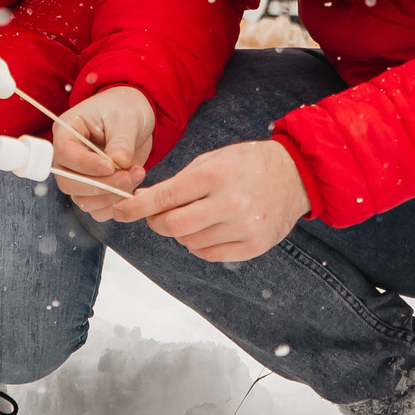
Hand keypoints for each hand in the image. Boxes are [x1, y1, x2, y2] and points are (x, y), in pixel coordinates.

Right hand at [53, 86, 154, 219]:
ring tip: (137, 174)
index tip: (112, 166)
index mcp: (66, 132)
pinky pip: (97, 210)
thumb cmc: (124, 110)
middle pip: (69, 183)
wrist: (134, 117)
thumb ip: (121, 142)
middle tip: (129, 175)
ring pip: (83, 200)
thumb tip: (119, 163)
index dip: (86, 165)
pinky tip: (132, 186)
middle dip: (101, 185)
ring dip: (112, 195)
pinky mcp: (93, 190)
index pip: (65, 154)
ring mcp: (79, 176)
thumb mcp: (126, 119)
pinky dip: (115, 204)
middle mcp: (67, 157)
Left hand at [109, 139, 308, 261]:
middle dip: (157, 223)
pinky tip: (209, 229)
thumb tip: (145, 203)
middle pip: (174, 226)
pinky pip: (210, 255)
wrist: (295, 175)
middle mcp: (230, 202)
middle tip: (157, 216)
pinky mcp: (255, 246)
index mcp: (216, 175)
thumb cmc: (246, 164)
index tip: (120, 211)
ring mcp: (244, 227)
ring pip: (190, 243)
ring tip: (194, 217)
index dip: (136, 207)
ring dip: (181, 234)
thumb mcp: (212, 160)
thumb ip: (180, 182)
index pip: (165, 197)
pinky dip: (200, 245)